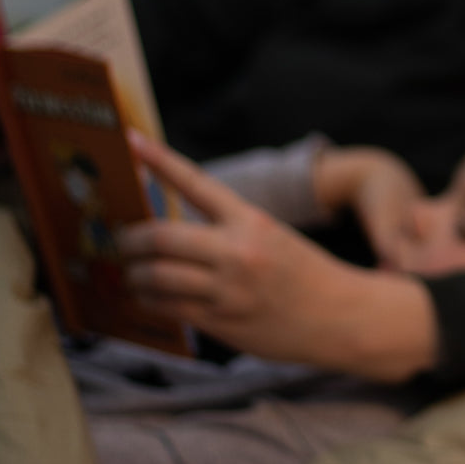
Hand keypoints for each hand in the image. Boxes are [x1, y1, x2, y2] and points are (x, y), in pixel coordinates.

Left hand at [120, 132, 437, 380]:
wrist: (343, 317)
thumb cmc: (307, 276)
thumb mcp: (275, 238)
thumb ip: (230, 231)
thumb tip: (175, 234)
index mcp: (252, 222)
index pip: (196, 182)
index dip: (159, 160)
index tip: (131, 141)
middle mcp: (238, 253)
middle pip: (161, 237)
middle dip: (129, 240)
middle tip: (121, 241)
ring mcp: (228, 290)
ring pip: (156, 277)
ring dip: (134, 275)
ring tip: (132, 274)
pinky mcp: (223, 322)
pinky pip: (168, 308)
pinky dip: (149, 301)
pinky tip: (148, 298)